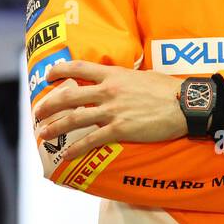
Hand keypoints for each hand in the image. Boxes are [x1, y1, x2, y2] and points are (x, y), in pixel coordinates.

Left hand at [32, 59, 186, 156]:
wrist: (185, 104)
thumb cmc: (168, 89)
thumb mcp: (143, 76)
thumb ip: (126, 79)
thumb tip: (120, 82)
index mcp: (114, 75)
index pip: (79, 68)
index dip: (60, 71)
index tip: (49, 76)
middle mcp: (108, 91)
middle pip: (68, 96)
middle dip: (48, 105)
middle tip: (37, 113)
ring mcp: (112, 110)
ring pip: (74, 118)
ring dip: (54, 127)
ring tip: (42, 134)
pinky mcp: (120, 129)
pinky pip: (91, 140)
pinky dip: (75, 148)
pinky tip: (66, 155)